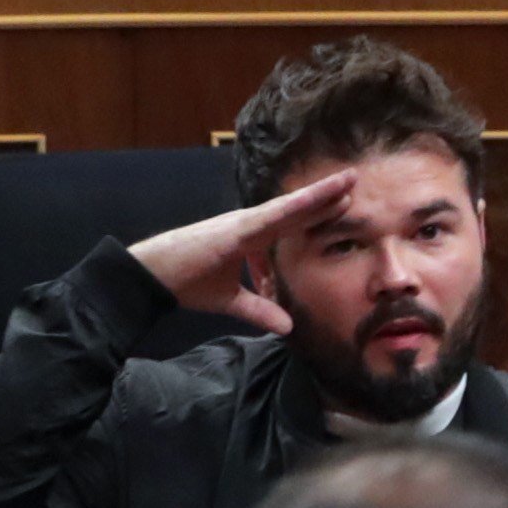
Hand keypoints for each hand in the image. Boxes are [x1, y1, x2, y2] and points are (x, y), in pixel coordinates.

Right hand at [126, 171, 349, 333]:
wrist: (151, 277)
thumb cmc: (186, 282)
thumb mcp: (232, 302)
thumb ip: (259, 310)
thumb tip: (287, 328)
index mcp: (250, 237)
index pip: (292, 223)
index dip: (319, 212)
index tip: (346, 202)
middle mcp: (249, 224)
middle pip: (296, 209)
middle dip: (326, 196)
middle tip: (356, 179)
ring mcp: (242, 224)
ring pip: (288, 207)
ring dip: (317, 194)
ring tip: (346, 181)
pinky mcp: (232, 231)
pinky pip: (268, 218)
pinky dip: (291, 209)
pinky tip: (312, 200)